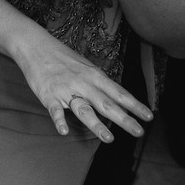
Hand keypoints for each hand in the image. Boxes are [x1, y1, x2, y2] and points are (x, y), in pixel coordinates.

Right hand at [16, 32, 152, 141]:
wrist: (34, 45)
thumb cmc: (62, 57)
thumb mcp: (85, 66)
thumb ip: (99, 84)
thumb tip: (118, 99)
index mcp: (94, 75)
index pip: (118, 92)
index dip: (134, 105)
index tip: (149, 116)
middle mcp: (83, 83)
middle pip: (106, 103)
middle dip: (124, 118)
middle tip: (139, 132)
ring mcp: (65, 90)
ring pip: (83, 109)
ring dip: (97, 124)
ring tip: (109, 138)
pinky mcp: (48, 95)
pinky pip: (55, 110)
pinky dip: (59, 120)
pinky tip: (64, 131)